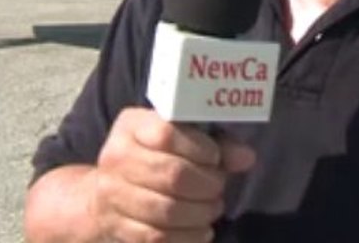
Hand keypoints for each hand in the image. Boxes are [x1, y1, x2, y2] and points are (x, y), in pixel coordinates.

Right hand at [91, 107, 255, 241]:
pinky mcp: (117, 227)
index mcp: (132, 126)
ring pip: (167, 210)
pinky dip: (188, 237)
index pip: (167, 134)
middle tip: (218, 187)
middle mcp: (115, 158)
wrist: (112, 191)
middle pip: (172, 175)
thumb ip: (217, 144)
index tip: (215, 158)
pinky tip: (201, 230)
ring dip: (201, 213)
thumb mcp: (183, 138)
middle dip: (207, 185)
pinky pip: (158, 238)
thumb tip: (246, 157)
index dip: (200, 149)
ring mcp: (112, 195)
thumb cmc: (158, 156)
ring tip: (212, 208)